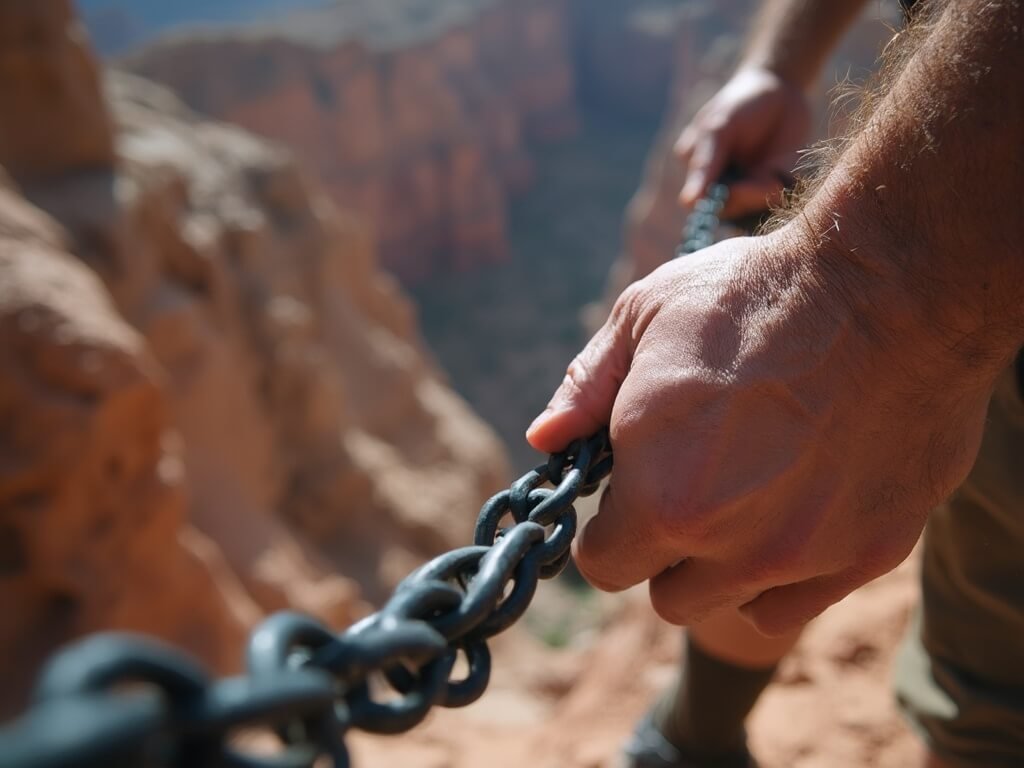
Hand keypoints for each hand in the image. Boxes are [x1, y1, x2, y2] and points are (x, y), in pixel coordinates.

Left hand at [526, 229, 992, 634]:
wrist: (893, 288)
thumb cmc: (755, 295)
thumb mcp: (645, 317)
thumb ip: (587, 388)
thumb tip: (544, 438)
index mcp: (660, 491)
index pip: (602, 565)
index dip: (606, 533)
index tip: (624, 500)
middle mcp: (727, 542)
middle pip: (666, 594)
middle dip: (663, 549)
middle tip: (689, 488)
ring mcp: (801, 555)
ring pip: (729, 602)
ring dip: (720, 566)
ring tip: (743, 497)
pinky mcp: (866, 554)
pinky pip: (794, 605)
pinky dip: (782, 576)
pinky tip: (792, 516)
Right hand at [676, 67, 810, 217]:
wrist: (780, 89)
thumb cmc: (740, 104)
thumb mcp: (719, 127)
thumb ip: (705, 163)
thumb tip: (688, 201)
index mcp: (699, 172)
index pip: (697, 204)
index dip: (713, 204)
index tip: (737, 189)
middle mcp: (720, 186)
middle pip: (726, 211)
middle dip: (747, 198)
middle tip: (769, 181)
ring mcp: (747, 191)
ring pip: (750, 212)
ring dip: (764, 197)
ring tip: (775, 175)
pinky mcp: (773, 190)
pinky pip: (772, 205)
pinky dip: (779, 194)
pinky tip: (781, 177)